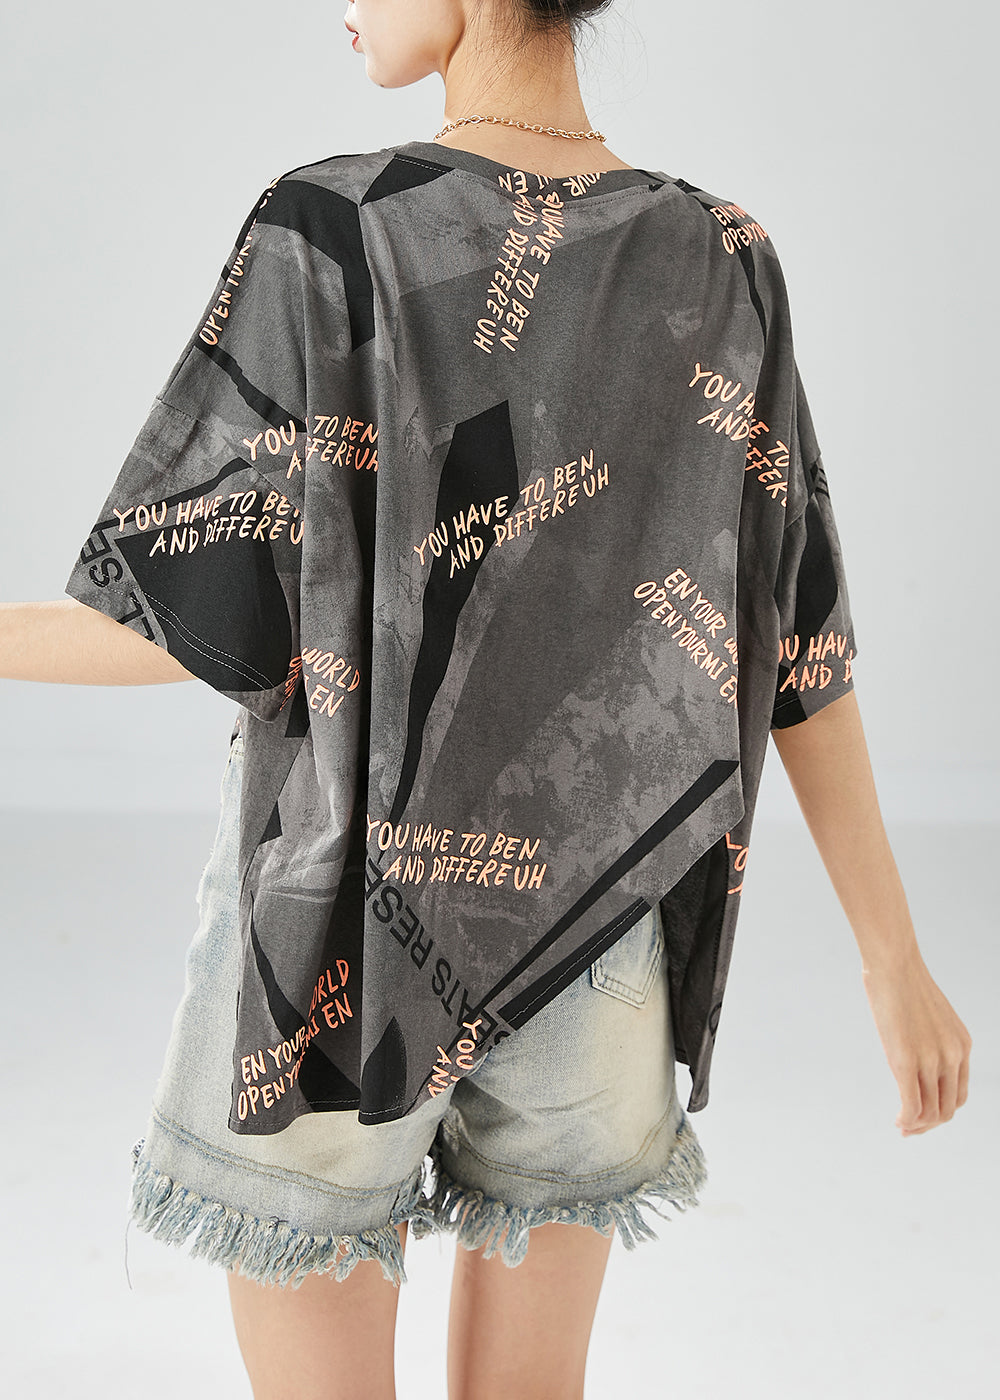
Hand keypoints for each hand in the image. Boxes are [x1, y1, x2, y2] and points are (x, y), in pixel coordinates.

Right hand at [861, 951, 971, 1135]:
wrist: (894, 963)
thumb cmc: (904, 982)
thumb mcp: (931, 1015)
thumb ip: (932, 1038)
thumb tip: (916, 1047)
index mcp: (962, 1045)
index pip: (958, 1094)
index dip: (942, 1111)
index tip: (922, 1115)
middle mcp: (952, 1056)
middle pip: (947, 1109)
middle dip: (929, 1125)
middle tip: (909, 1129)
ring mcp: (930, 1060)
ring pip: (931, 1112)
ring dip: (917, 1126)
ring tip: (902, 1126)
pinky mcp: (905, 1062)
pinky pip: (911, 1105)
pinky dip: (906, 1120)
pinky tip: (898, 1122)